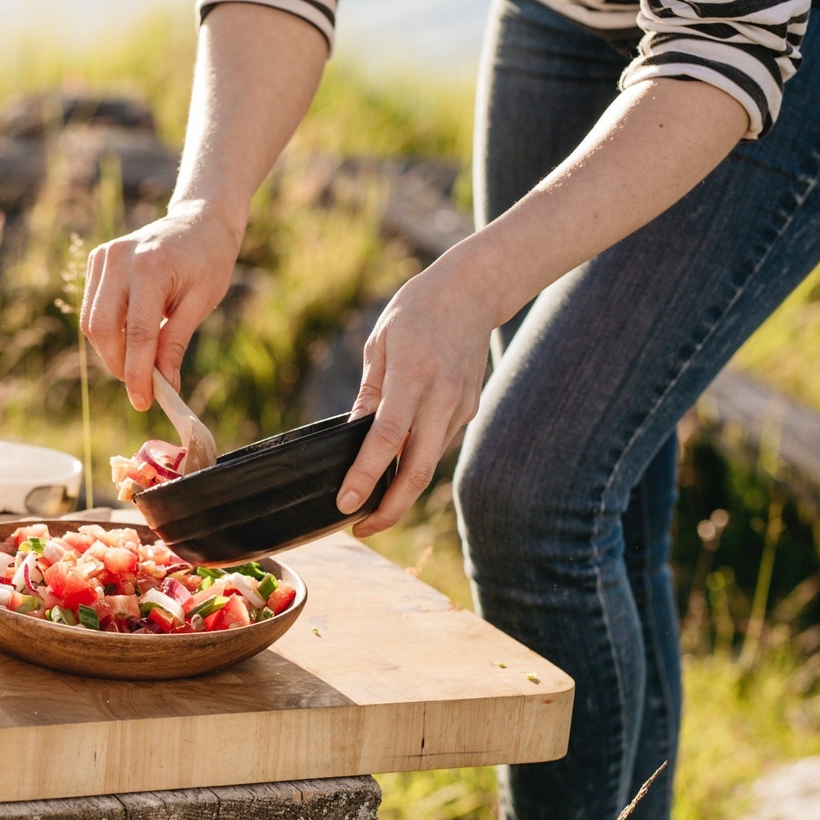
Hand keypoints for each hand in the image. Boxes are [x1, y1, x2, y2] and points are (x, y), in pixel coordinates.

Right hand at [81, 200, 242, 409]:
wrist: (198, 221)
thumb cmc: (207, 261)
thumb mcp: (201, 303)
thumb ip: (175, 342)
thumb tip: (162, 384)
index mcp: (151, 267)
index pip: (138, 333)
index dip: (139, 374)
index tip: (143, 402)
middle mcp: (119, 259)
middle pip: (103, 329)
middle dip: (119, 365)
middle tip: (141, 386)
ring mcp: (104, 257)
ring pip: (92, 323)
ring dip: (112, 352)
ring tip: (139, 362)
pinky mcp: (97, 261)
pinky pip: (93, 310)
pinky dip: (109, 333)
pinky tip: (131, 337)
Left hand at [336, 251, 498, 537]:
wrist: (474, 290)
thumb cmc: (417, 312)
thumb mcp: (381, 345)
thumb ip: (370, 394)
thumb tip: (353, 438)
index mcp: (412, 377)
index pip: (386, 439)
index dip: (365, 476)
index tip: (345, 504)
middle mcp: (441, 398)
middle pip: (417, 470)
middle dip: (389, 509)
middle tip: (360, 529)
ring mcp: (460, 407)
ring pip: (429, 465)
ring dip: (401, 493)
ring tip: (370, 508)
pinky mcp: (469, 410)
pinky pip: (437, 447)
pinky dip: (414, 466)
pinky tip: (394, 473)